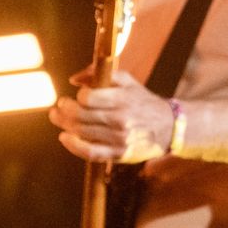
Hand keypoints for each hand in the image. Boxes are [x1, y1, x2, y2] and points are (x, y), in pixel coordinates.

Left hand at [48, 67, 170, 161]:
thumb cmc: (142, 101)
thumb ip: (100, 73)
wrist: (169, 127)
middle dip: (64, 110)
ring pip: (80, 132)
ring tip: (58, 118)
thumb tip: (73, 79)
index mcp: (123, 99)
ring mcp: (119, 139)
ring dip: (63, 124)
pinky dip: (73, 146)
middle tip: (59, 106)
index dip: (78, 96)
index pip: (87, 98)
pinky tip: (64, 137)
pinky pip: (89, 152)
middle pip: (79, 116)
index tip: (79, 96)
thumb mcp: (127, 81)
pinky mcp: (118, 154)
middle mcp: (120, 119)